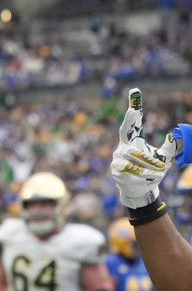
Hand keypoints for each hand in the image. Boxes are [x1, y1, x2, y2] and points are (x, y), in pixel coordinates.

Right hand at [111, 87, 176, 208]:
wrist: (138, 190)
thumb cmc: (151, 171)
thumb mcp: (163, 158)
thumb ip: (168, 146)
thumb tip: (174, 133)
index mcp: (131, 142)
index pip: (130, 126)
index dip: (132, 114)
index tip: (135, 100)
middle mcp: (121, 148)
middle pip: (135, 148)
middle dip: (147, 158)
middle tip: (159, 164)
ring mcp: (117, 159)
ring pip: (135, 160)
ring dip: (150, 168)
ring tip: (157, 174)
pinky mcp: (116, 170)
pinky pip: (131, 170)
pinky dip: (143, 175)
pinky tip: (147, 179)